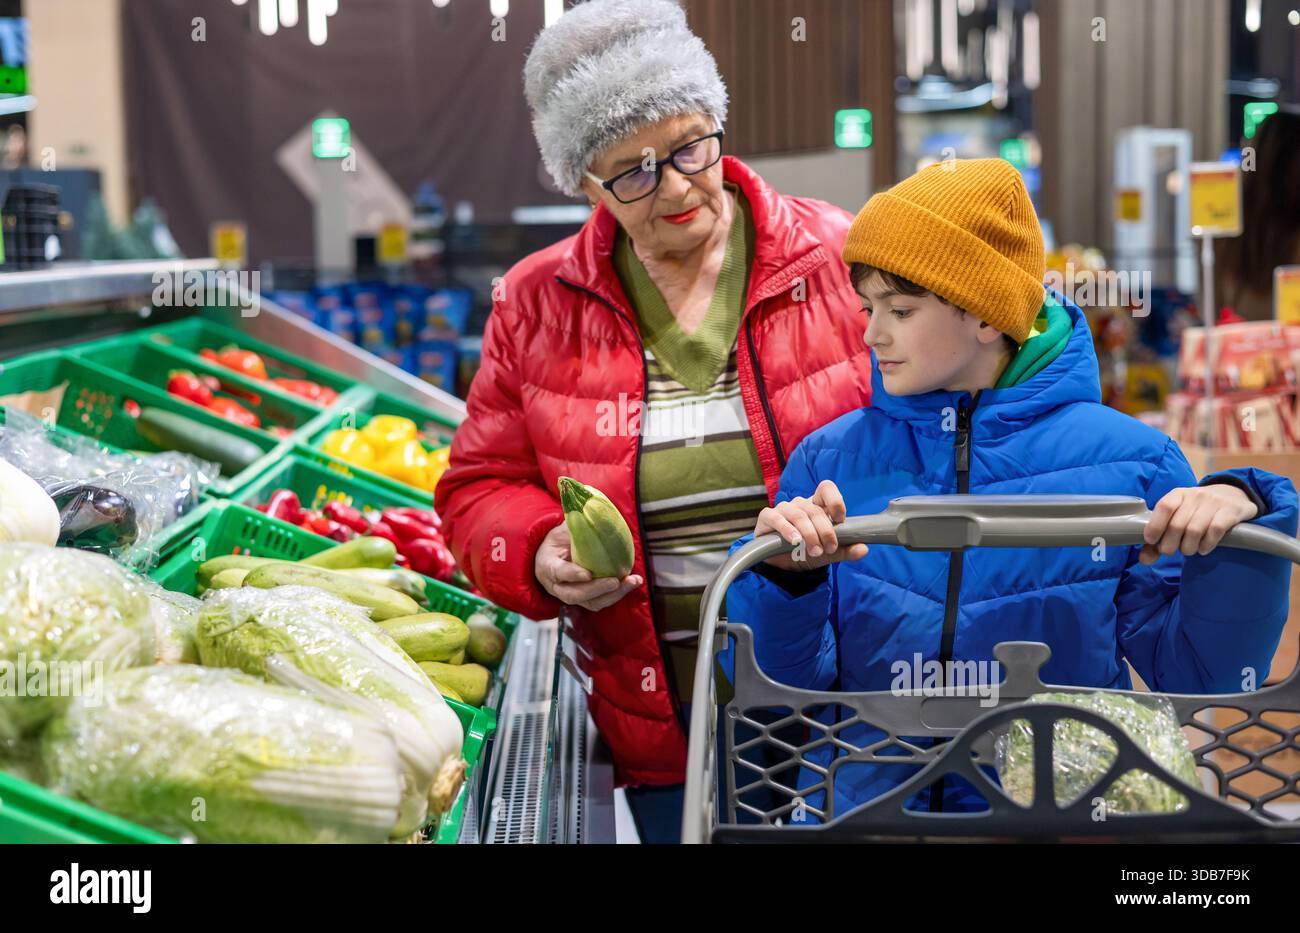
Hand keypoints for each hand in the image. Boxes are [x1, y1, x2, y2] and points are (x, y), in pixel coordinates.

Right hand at [535, 521, 642, 610]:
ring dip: (613, 595)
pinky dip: (618, 594)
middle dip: (597, 589)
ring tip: (632, 582)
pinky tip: (632, 582)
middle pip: (574, 594)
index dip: (572, 574)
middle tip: (615, 581)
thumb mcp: (562, 529)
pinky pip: (601, 601)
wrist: (554, 556)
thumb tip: (594, 508)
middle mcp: (556, 585)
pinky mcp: (585, 600)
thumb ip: (575, 523)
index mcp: (547, 565)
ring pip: (590, 602)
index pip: (558, 572)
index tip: (588, 573)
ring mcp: (571, 595)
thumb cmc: (559, 540)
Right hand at [754, 479, 868, 570]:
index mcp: (817, 506)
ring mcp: (783, 509)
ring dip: (809, 534)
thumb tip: (864, 549)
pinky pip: (777, 519)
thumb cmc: (805, 552)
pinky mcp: (767, 517)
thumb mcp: (828, 554)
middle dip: (825, 531)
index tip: (840, 521)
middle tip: (829, 549)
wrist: (782, 566)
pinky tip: (794, 541)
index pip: (826, 488)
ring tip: (814, 551)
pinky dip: (788, 530)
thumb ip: (845, 550)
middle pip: (815, 510)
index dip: (835, 501)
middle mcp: (801, 504)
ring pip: (799, 515)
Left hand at [1140, 484, 1258, 563]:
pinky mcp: (1231, 511)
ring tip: (1189, 550)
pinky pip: (1215, 531)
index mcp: (1178, 494)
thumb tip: (1145, 559)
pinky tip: (1204, 549)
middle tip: (1171, 551)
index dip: (1154, 526)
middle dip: (1170, 544)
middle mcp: (1195, 496)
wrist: (1233, 495)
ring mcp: (1214, 502)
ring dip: (1188, 547)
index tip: (1152, 541)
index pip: (1164, 507)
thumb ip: (1160, 536)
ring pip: (1194, 530)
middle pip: (1177, 525)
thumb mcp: (1178, 515)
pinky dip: (1206, 544)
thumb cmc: (1198, 510)